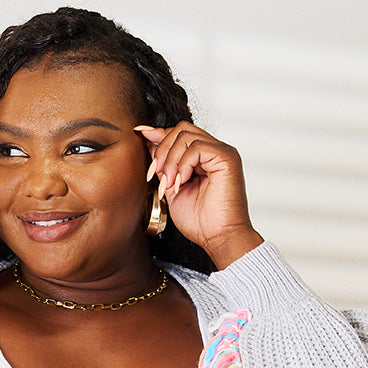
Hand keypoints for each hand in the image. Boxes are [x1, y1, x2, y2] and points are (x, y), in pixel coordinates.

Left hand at [134, 122, 263, 268]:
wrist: (218, 238)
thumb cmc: (200, 222)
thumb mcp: (172, 189)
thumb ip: (164, 167)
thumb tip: (150, 143)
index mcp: (203, 158)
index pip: (179, 134)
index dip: (158, 134)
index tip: (140, 135)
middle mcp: (214, 150)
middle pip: (181, 129)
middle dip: (162, 149)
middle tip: (155, 174)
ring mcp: (222, 152)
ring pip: (186, 135)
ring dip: (170, 160)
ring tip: (169, 184)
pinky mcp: (227, 157)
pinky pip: (197, 147)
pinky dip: (183, 164)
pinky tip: (181, 182)